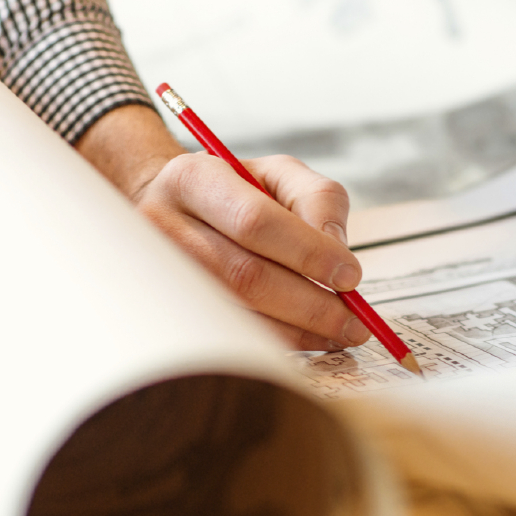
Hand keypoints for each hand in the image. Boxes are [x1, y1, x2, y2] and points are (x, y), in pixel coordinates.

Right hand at [76, 104, 370, 350]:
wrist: (177, 210)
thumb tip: (337, 250)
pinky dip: (277, 341)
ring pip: (236, 312)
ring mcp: (161, 274)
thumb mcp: (280, 174)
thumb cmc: (236, 191)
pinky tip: (308, 338)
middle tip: (354, 322)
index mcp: (194, 179)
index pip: (254, 221)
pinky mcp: (169, 310)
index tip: (350, 276)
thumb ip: (318, 199)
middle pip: (245, 275)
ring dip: (297, 330)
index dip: (308, 253)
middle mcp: (164, 226)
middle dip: (309, 304)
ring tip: (339, 332)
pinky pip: (229, 334)